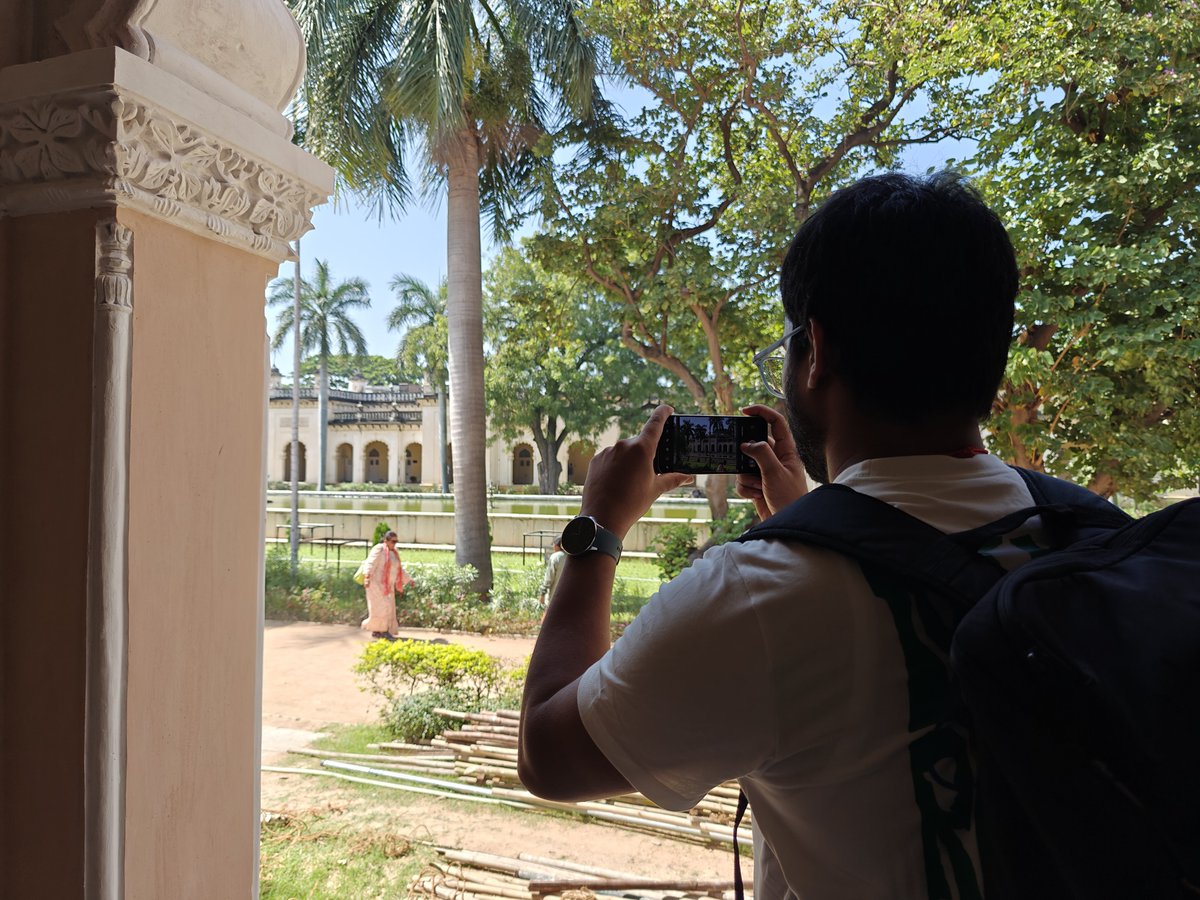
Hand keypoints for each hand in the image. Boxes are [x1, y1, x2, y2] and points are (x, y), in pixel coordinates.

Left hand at [578, 405, 693, 538]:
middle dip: (645, 454)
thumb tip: (688, 477)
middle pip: (639, 443)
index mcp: (641, 449)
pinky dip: (616, 466)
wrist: (602, 517)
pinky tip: (616, 483)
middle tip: (648, 472)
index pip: (655, 423)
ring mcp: (608, 451)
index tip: (668, 408)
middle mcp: (623, 445)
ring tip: (629, 483)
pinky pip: (610, 458)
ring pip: (624, 451)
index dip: (663, 413)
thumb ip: (672, 478)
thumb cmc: (632, 504)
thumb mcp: (655, 490)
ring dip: (629, 461)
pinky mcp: (596, 459)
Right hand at [736, 404, 808, 518]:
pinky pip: (742, 480)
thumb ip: (761, 453)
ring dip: (747, 477)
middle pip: (754, 444)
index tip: (744, 411)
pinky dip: (745, 488)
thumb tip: (746, 444)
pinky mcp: (757, 486)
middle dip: (747, 455)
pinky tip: (756, 496)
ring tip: (759, 487)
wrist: (786, 525)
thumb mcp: (775, 472)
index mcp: (786, 451)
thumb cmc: (789, 498)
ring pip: (745, 464)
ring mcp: (765, 472)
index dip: (761, 412)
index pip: (776, 423)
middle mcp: (776, 459)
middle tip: (746, 462)